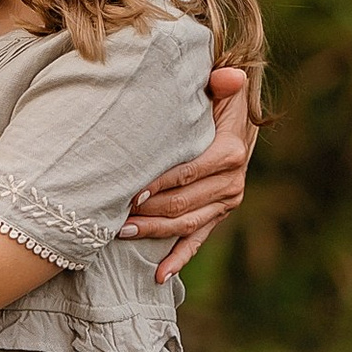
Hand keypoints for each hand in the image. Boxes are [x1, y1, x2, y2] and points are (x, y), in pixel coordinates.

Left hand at [121, 64, 257, 286]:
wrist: (235, 123)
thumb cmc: (217, 101)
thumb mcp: (221, 89)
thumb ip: (221, 82)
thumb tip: (228, 76)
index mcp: (229, 153)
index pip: (189, 173)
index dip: (160, 184)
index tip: (132, 192)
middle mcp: (231, 182)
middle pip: (184, 203)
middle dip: (149, 211)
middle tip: (116, 214)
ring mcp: (226, 203)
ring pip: (187, 225)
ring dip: (154, 232)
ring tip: (122, 233)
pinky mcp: (218, 215)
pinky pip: (197, 241)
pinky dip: (178, 259)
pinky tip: (158, 275)